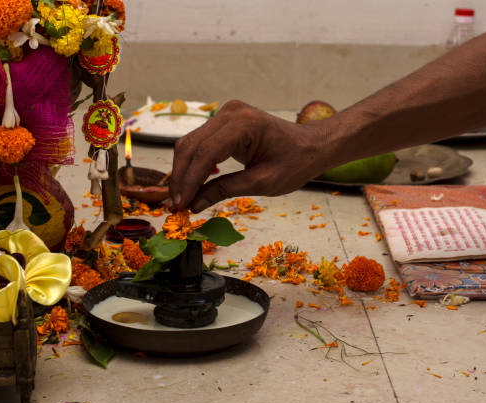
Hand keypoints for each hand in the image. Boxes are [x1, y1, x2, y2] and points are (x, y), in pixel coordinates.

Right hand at [169, 100, 331, 212]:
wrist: (311, 145)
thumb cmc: (295, 162)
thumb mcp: (262, 182)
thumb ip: (226, 190)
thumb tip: (194, 204)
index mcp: (244, 125)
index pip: (205, 153)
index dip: (188, 181)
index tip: (180, 204)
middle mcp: (230, 113)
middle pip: (191, 146)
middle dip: (180, 177)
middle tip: (175, 205)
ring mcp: (226, 113)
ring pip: (191, 143)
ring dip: (183, 171)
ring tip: (180, 198)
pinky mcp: (224, 120)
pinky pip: (200, 141)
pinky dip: (193, 163)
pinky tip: (191, 184)